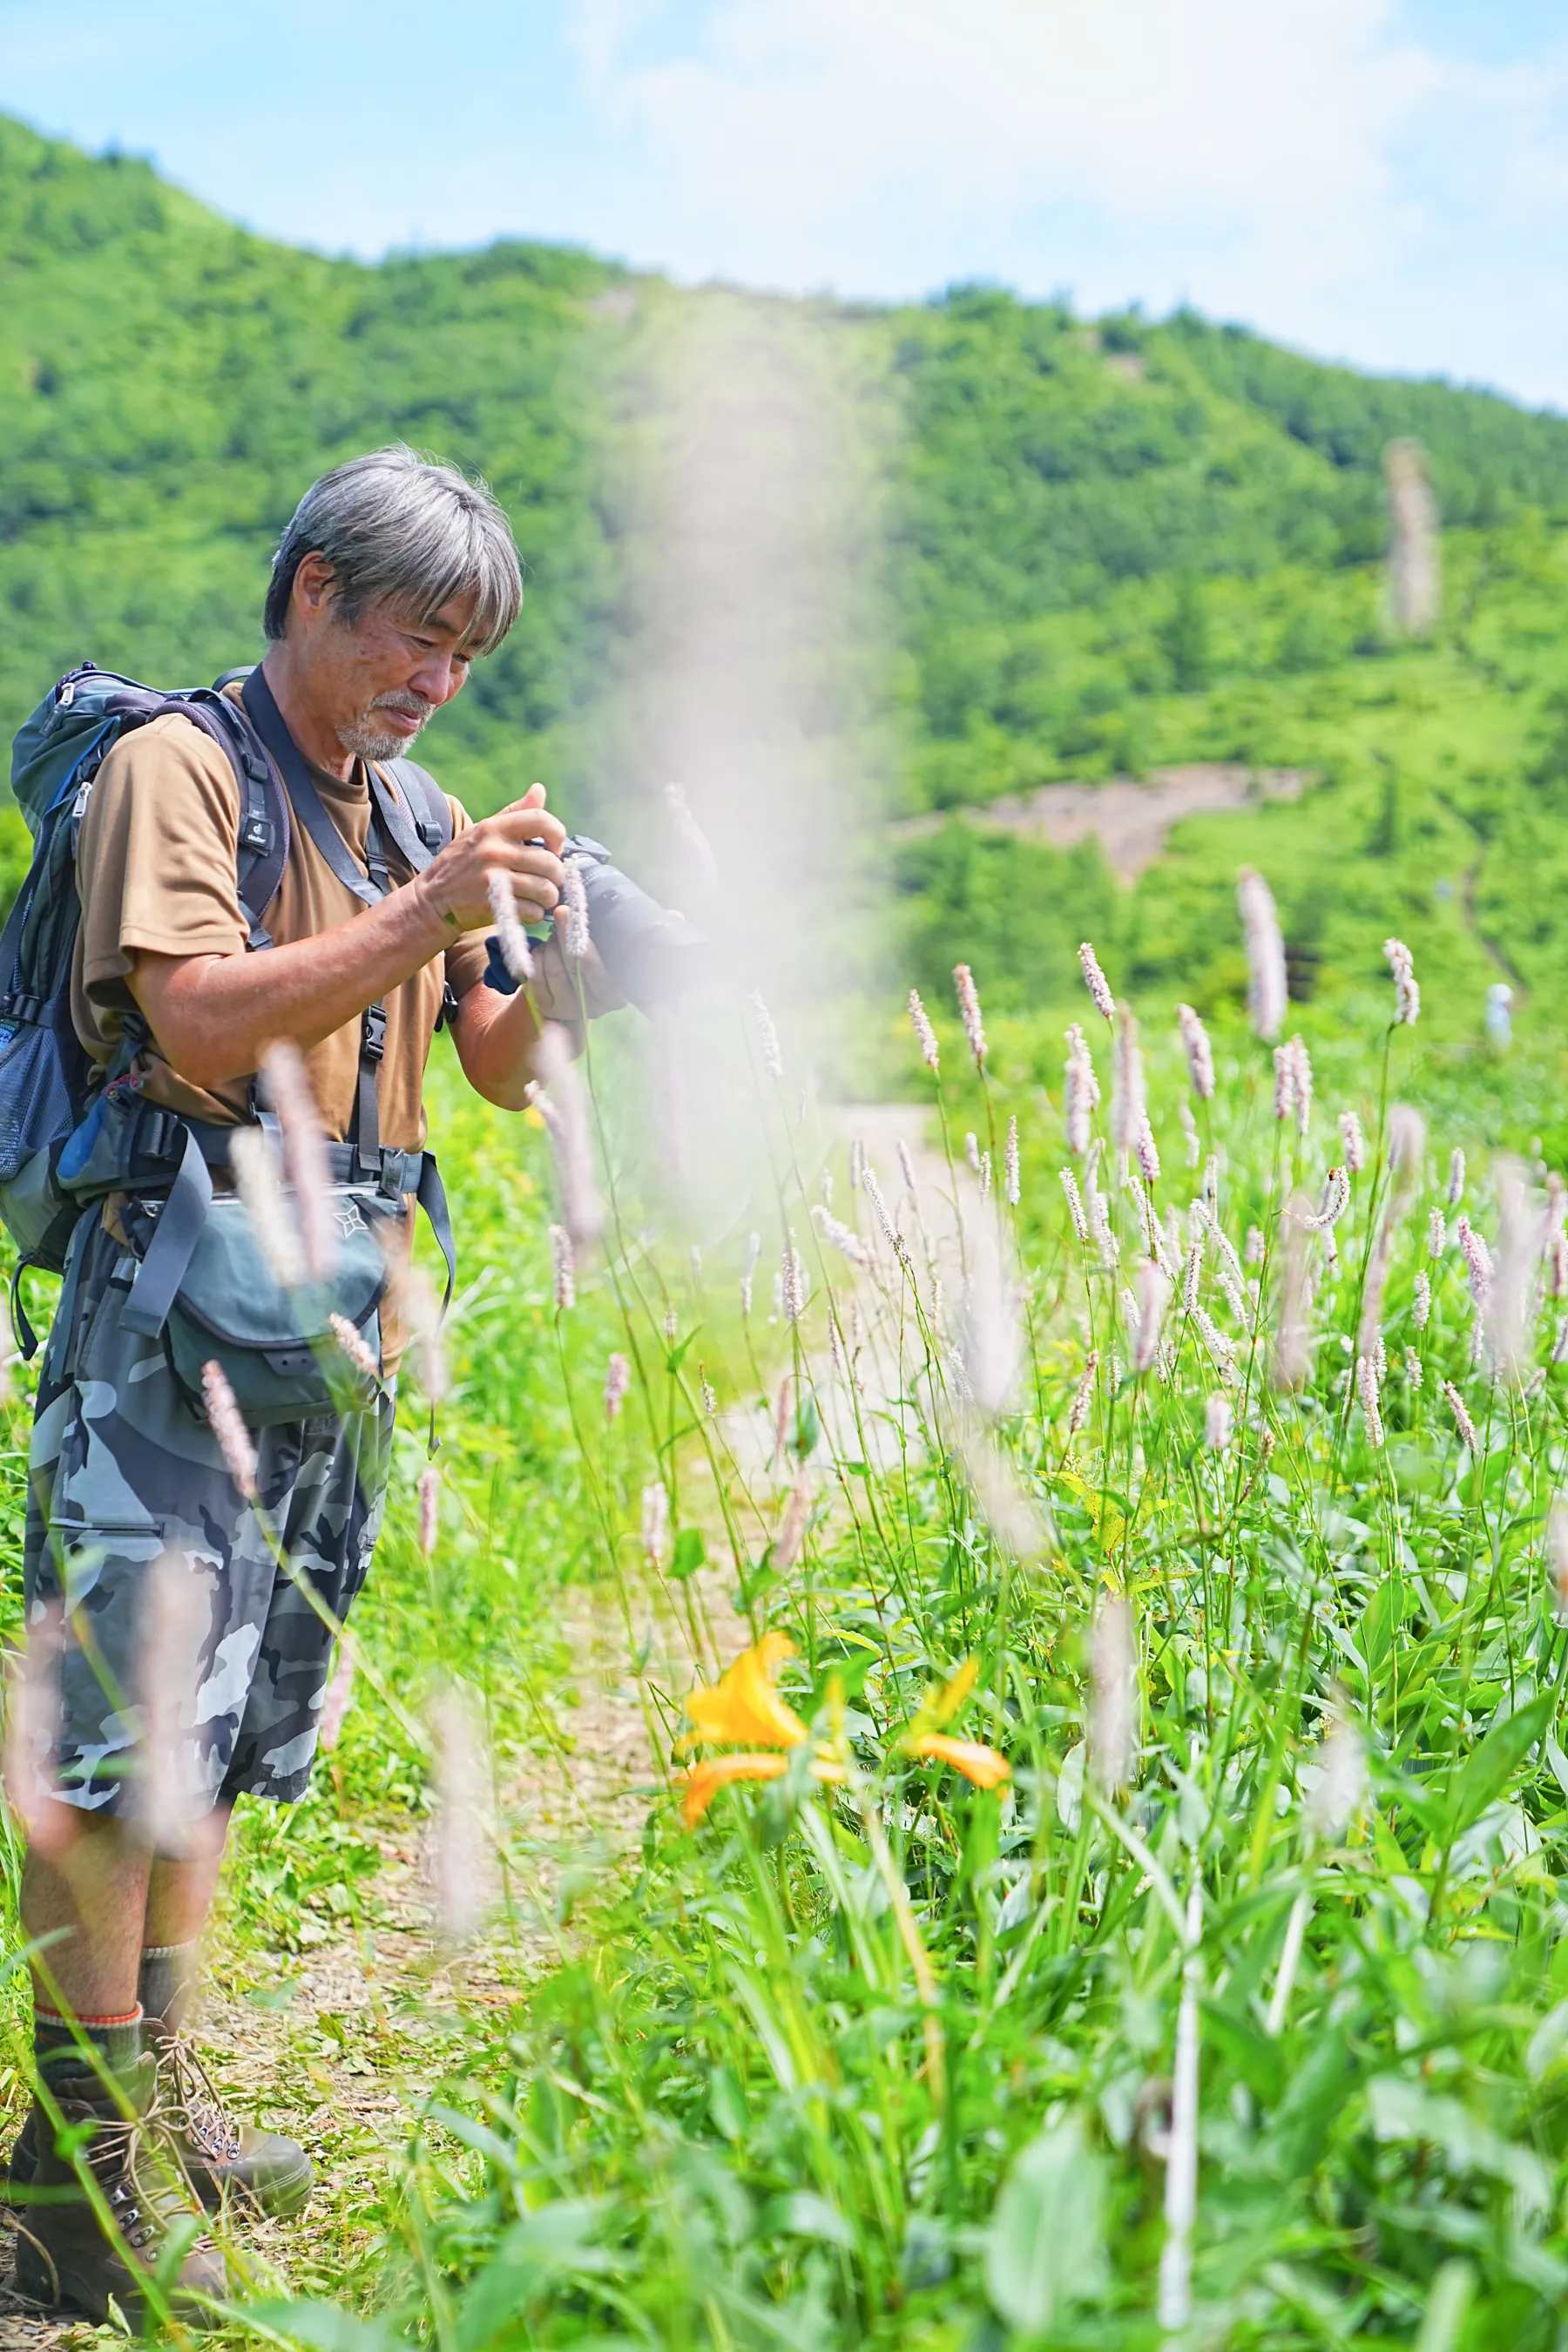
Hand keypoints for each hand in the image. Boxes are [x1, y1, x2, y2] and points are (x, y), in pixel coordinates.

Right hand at [414, 782, 565, 933]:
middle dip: (554, 876)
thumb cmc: (462, 862)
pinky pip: (534, 912)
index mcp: (494, 828)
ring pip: (546, 890)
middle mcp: (494, 851)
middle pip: (551, 863)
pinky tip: (524, 909)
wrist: (432, 898)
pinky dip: (534, 915)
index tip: (553, 849)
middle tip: (545, 880)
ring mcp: (493, 879)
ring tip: (536, 896)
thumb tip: (539, 789)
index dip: (557, 835)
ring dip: (547, 898)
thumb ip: (514, 813)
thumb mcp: (483, 831)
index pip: (541, 820)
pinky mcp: (493, 905)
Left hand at [530, 912, 627, 1024]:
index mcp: (614, 994)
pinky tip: (544, 951)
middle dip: (562, 935)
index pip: (592, 965)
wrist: (580, 987)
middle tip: (560, 914)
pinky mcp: (547, 1009)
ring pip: (552, 969)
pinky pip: (536, 977)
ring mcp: (569, 1009)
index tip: (567, 911)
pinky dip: (537, 958)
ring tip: (556, 937)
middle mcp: (594, 1007)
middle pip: (571, 965)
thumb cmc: (599, 962)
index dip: (577, 936)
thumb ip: (597, 938)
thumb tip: (574, 912)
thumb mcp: (605, 952)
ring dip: (550, 946)